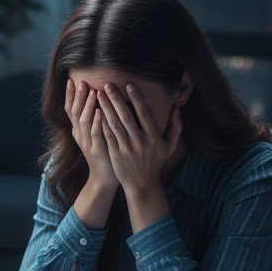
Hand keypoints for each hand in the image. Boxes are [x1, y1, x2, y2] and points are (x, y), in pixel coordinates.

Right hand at [65, 79, 117, 191]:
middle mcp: (80, 135)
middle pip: (74, 112)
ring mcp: (87, 143)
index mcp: (78, 131)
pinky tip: (101, 112)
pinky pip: (96, 134)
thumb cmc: (103, 154)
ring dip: (88, 106)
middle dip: (78, 96)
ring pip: (84, 121)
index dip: (69, 95)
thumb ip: (93, 119)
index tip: (71, 80)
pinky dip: (97, 122)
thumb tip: (96, 100)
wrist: (103, 178)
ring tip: (92, 92)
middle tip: (81, 81)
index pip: (70, 109)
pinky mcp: (97, 150)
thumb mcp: (94, 135)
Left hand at [97, 82, 182, 199]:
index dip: (136, 99)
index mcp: (153, 137)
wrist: (142, 185)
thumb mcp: (170, 146)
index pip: (143, 114)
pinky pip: (108, 137)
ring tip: (97, 95)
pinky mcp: (116, 155)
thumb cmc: (155, 163)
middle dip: (116, 99)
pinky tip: (95, 113)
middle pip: (126, 117)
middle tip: (107, 85)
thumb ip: (175, 127)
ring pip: (115, 125)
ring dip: (105, 108)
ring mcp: (127, 148)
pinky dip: (101, 124)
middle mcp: (140, 141)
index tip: (128, 85)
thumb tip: (176, 109)